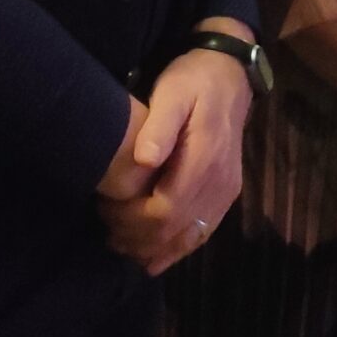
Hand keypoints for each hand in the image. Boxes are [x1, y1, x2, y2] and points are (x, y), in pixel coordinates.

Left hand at [98, 46, 250, 274]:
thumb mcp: (173, 91)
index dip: (132, 219)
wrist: (230, 78)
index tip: (106, 208)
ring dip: (153, 248)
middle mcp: (219, 183)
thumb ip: (159, 125)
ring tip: (121, 242)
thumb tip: (144, 159)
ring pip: (188, 238)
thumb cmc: (194, 81)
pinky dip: (176, 250)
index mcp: (204, 159)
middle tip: (106, 226)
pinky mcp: (226, 196)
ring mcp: (225, 193)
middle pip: (174, 229)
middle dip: (136, 236)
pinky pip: (202, 233)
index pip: (164, 209)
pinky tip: (153, 258)